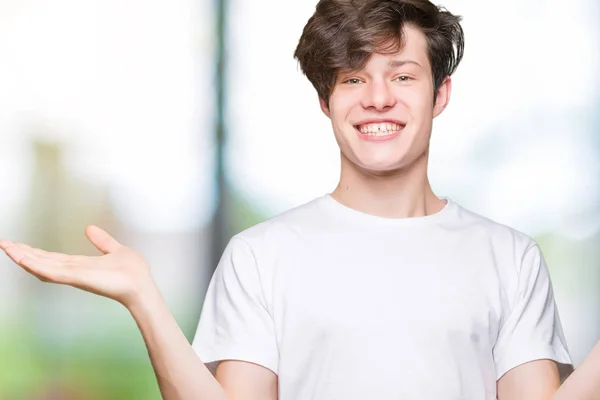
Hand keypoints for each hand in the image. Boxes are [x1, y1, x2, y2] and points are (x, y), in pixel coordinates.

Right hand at [0, 225, 155, 307]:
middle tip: (4, 244)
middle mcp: (74, 271)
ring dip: (23, 257)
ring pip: (42, 266)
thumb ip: (102, 241)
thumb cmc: (133, 273)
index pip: (52, 258)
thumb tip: (89, 228)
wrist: (141, 286)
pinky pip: (52, 272)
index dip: (35, 251)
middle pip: (42, 261)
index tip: (19, 244)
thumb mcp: (115, 250)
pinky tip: (23, 258)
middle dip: (23, 253)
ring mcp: (74, 275)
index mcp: (81, 265)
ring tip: (6, 247)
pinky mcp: (78, 278)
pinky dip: (37, 266)